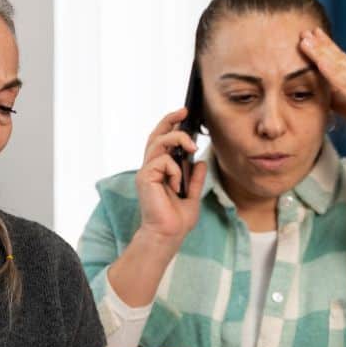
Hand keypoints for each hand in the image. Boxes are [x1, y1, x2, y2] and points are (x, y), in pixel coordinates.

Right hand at [134, 108, 207, 245]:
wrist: (168, 235)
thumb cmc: (176, 220)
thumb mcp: (192, 195)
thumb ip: (196, 179)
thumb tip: (200, 162)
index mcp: (159, 171)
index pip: (161, 141)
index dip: (169, 124)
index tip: (184, 113)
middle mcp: (150, 169)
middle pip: (156, 135)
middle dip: (169, 119)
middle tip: (184, 111)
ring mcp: (146, 172)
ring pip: (160, 142)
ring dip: (179, 140)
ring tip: (193, 148)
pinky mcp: (145, 177)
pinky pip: (164, 161)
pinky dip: (175, 170)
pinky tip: (177, 185)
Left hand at [299, 27, 345, 160]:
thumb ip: (342, 100)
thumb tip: (326, 95)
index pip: (343, 61)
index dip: (328, 48)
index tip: (314, 36)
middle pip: (340, 57)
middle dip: (322, 44)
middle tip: (306, 30)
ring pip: (339, 65)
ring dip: (321, 52)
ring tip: (306, 40)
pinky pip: (344, 82)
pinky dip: (330, 71)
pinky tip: (319, 61)